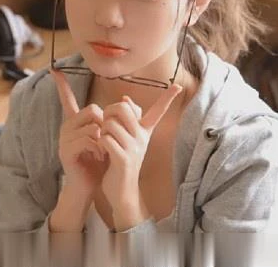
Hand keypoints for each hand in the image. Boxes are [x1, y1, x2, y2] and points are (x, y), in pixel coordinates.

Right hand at [51, 68, 108, 197]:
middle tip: (106, 140)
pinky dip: (98, 147)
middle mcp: (68, 127)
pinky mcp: (67, 150)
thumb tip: (128, 99)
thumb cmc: (99, 161)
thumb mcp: (109, 137)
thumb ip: (116, 119)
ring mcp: (65, 138)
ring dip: (103, 138)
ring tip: (102, 151)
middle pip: (92, 109)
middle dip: (105, 123)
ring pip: (92, 124)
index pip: (67, 99)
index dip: (62, 86)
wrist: (90, 185)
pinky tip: (98, 156)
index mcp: (76, 122)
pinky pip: (88, 138)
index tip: (54, 69)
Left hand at [99, 84, 182, 229]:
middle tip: (105, 124)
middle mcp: (143, 137)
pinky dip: (98, 142)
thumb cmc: (121, 161)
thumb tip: (125, 98)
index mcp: (145, 131)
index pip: (159, 111)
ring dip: (101, 130)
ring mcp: (134, 148)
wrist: (122, 191)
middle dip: (108, 112)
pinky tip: (101, 151)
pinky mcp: (124, 159)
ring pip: (110, 123)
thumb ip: (127, 118)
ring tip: (103, 141)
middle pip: (121, 108)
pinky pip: (105, 139)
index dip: (168, 97)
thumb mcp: (127, 139)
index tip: (179, 85)